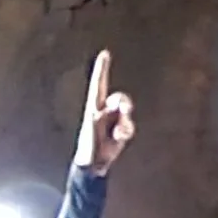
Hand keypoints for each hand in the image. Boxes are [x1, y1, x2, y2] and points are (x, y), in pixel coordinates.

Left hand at [74, 50, 133, 174]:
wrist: (93, 163)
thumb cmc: (88, 145)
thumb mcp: (93, 127)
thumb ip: (100, 116)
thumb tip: (114, 108)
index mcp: (94, 106)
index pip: (99, 84)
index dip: (102, 69)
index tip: (105, 54)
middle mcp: (105, 110)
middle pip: (119, 98)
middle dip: (123, 102)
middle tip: (125, 107)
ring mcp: (114, 120)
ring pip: (126, 113)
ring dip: (125, 122)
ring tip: (120, 133)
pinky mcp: (121, 130)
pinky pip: (128, 125)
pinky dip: (126, 130)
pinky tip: (119, 138)